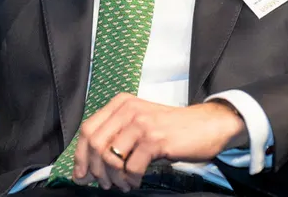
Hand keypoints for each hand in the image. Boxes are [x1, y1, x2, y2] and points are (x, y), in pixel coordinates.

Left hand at [71, 94, 246, 191]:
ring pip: (110, 157)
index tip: (81, 175)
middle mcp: (128, 109)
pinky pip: (131, 167)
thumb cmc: (171, 128)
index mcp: (121, 103)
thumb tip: (90, 166)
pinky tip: (137, 182)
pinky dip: (131, 180)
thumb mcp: (140, 124)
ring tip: (124, 185)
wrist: (207, 125)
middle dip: (95, 169)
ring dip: (114, 178)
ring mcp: (141, 123)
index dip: (80, 155)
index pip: (88, 129)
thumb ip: (117, 136)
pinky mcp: (155, 139)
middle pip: (94, 143)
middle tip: (104, 184)